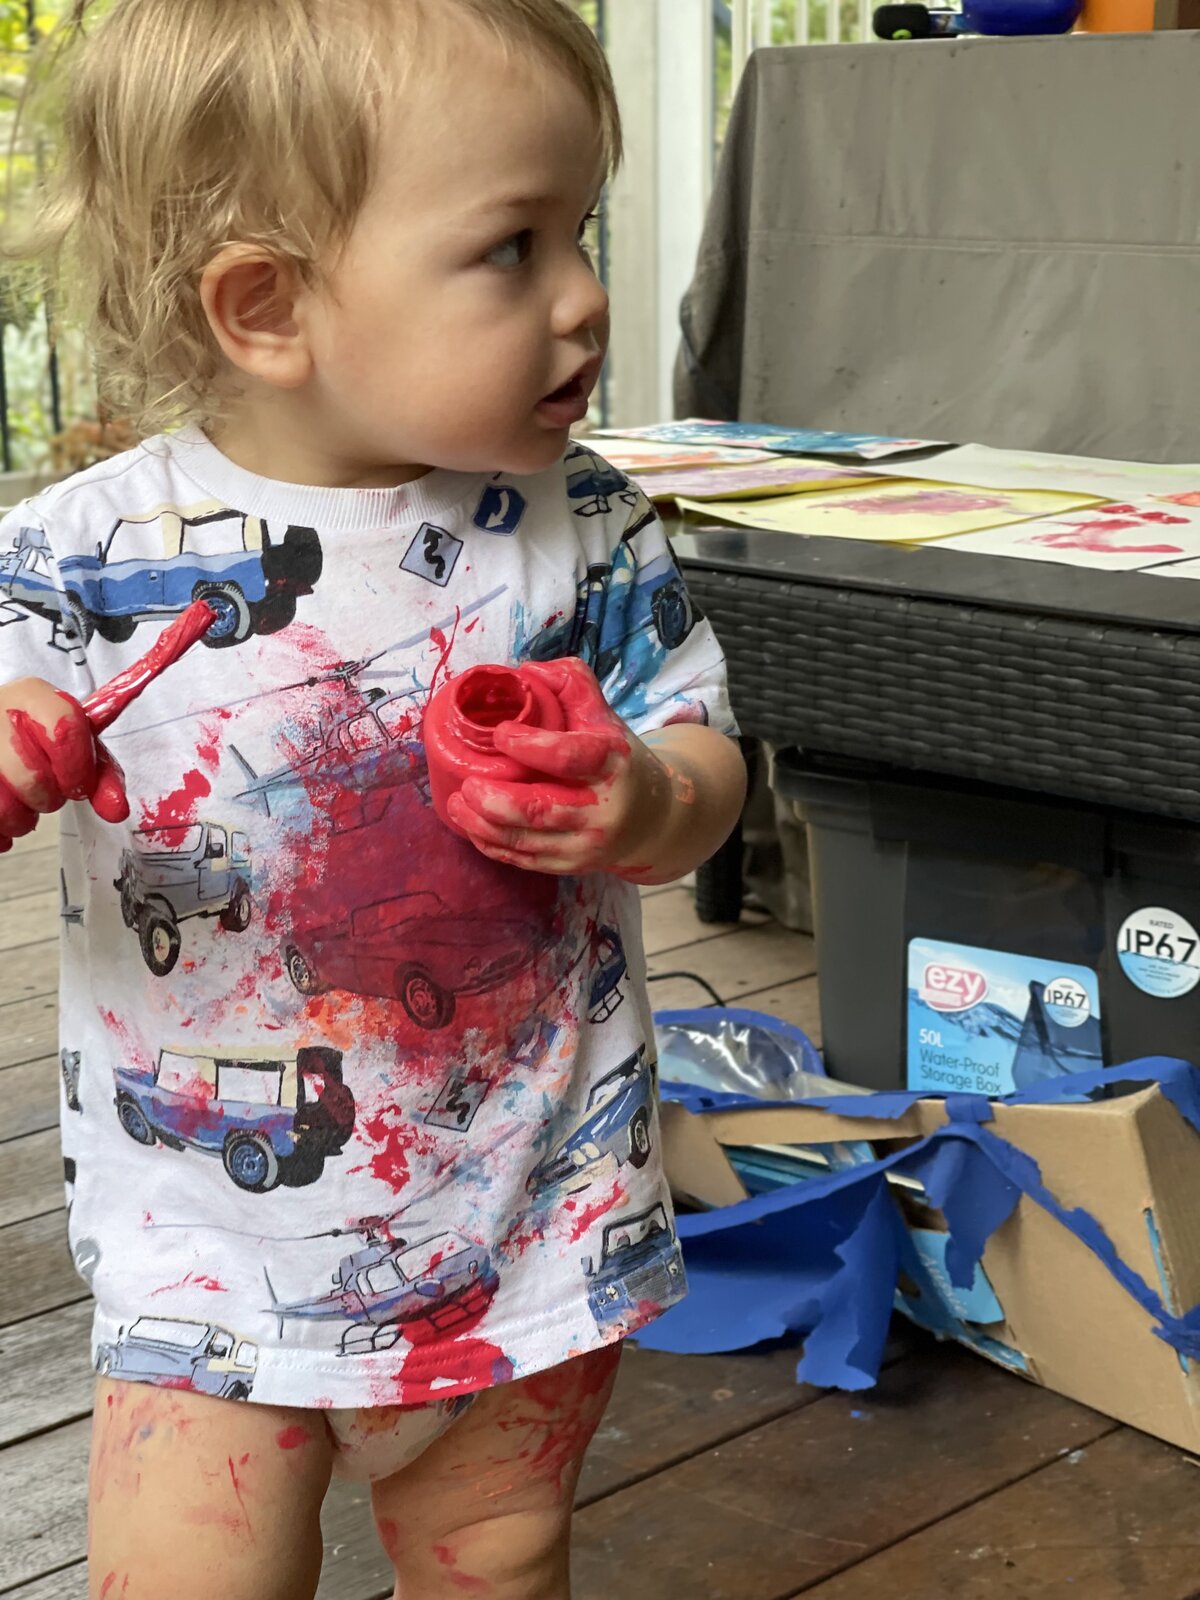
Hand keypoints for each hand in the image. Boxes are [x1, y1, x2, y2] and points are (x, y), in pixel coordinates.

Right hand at [0, 677, 127, 851]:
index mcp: (31, 695)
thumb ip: (101, 776)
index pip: (65, 730)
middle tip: (46, 791)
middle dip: (48, 798)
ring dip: (20, 819)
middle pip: (32, 779)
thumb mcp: (74, 744)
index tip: (79, 783)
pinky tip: (0, 815)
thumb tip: (116, 811)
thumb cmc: (38, 739)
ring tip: (21, 803)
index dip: (77, 767)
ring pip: (3, 809)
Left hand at [445, 657, 670, 876]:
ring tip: (459, 803)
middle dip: (495, 800)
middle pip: (540, 810)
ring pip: (526, 841)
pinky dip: (493, 846)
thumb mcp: (605, 716)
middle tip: (467, 783)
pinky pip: (525, 860)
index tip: (500, 733)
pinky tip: (472, 827)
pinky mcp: (572, 866)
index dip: (530, 746)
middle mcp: (602, 809)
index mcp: (612, 763)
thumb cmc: (618, 759)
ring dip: (483, 825)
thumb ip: (571, 684)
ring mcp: (586, 844)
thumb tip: (524, 672)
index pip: (569, 757)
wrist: (654, 818)